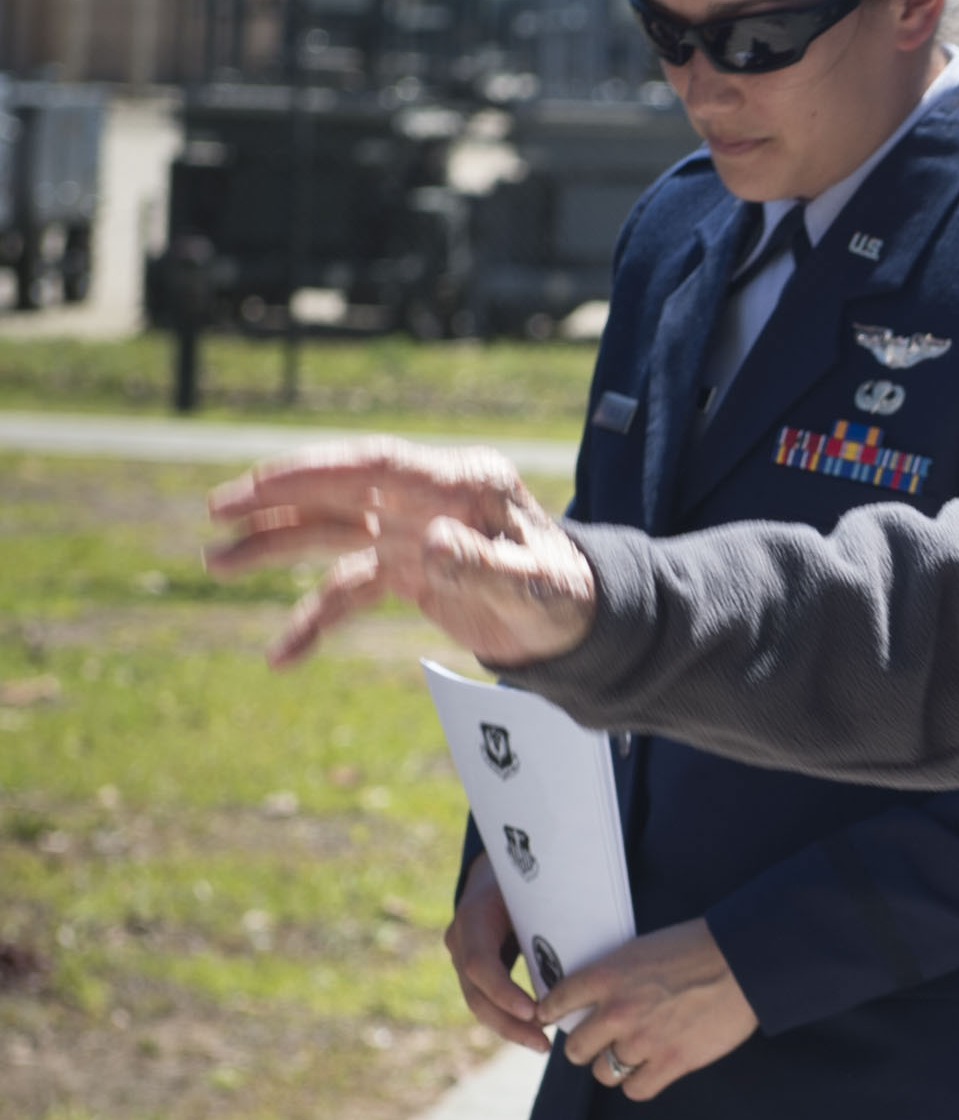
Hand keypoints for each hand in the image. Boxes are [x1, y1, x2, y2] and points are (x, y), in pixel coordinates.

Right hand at [206, 437, 596, 669]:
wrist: (582, 625)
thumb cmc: (569, 598)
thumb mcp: (538, 588)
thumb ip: (487, 568)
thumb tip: (431, 546)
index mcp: (466, 485)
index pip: (380, 464)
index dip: (318, 469)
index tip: (262, 481)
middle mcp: (432, 501)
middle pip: (343, 490)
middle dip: (278, 498)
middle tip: (218, 509)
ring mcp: (414, 534)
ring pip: (332, 532)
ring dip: (275, 543)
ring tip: (215, 559)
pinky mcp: (408, 570)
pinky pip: (349, 590)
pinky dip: (315, 619)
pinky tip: (283, 655)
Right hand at [444, 854, 550, 1052]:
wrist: (497, 872)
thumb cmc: (525, 878)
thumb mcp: (535, 889)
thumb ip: (552, 915)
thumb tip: (592, 951)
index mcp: (473, 916)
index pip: (479, 963)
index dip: (503, 991)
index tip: (533, 1012)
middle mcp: (461, 939)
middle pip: (477, 994)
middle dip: (509, 1024)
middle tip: (544, 1043)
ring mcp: (462, 956)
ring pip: (479, 1004)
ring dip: (510, 1028)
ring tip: (543, 1045)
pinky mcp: (472, 970)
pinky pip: (487, 1001)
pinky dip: (510, 1019)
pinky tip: (536, 1034)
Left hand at [539, 918, 760, 1101]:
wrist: (744, 961)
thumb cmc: (698, 947)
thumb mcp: (642, 949)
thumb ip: (615, 975)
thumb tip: (599, 997)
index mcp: (605, 977)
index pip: (555, 1003)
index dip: (552, 1014)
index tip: (553, 1018)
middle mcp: (617, 1011)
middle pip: (576, 1049)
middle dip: (587, 1047)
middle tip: (600, 1042)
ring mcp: (643, 1040)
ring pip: (604, 1073)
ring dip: (615, 1066)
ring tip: (634, 1055)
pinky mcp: (672, 1062)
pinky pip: (636, 1090)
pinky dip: (641, 1082)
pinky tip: (653, 1069)